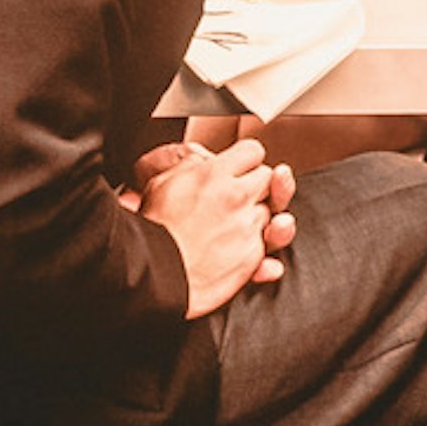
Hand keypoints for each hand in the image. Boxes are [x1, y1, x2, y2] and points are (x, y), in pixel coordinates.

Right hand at [133, 132, 295, 318]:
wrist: (156, 274)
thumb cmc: (154, 232)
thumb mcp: (161, 183)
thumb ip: (190, 165)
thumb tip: (204, 160)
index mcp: (214, 175)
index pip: (252, 152)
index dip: (245, 160)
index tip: (238, 169)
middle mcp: (236, 198)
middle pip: (268, 179)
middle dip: (256, 186)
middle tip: (237, 196)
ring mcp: (247, 228)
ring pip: (272, 212)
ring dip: (256, 217)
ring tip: (231, 226)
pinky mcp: (253, 256)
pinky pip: (267, 246)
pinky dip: (256, 246)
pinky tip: (237, 246)